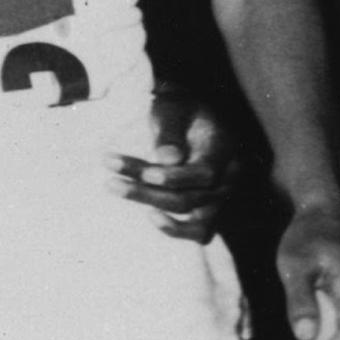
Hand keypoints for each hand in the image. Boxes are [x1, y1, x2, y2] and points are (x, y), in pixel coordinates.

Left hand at [110, 91, 239, 242]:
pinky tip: (150, 216)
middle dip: (147, 190)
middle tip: (110, 180)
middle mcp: (228, 176)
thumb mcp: (172, 107)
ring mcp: (220, 195)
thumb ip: (170, 132)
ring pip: (189, 213)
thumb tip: (167, 160)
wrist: (186, 114)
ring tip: (114, 186)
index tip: (146, 173)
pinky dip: (176, 229)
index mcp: (224, 147)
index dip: (176, 177)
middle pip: (191, 196)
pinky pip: (200, 231)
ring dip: (150, 203)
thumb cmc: (177, 108)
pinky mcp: (208, 208)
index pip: (206, 173)